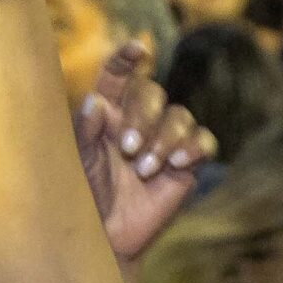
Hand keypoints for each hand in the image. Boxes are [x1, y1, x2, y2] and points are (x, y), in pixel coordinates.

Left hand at [74, 44, 214, 262]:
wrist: (109, 233)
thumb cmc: (85, 195)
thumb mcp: (79, 162)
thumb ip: (86, 131)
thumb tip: (97, 102)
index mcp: (107, 112)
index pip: (118, 75)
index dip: (127, 58)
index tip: (138, 48)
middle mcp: (138, 120)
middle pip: (154, 92)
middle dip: (145, 117)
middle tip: (129, 149)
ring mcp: (165, 141)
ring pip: (181, 115)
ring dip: (165, 139)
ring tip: (146, 168)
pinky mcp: (188, 163)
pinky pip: (204, 140)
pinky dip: (194, 147)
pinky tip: (177, 163)